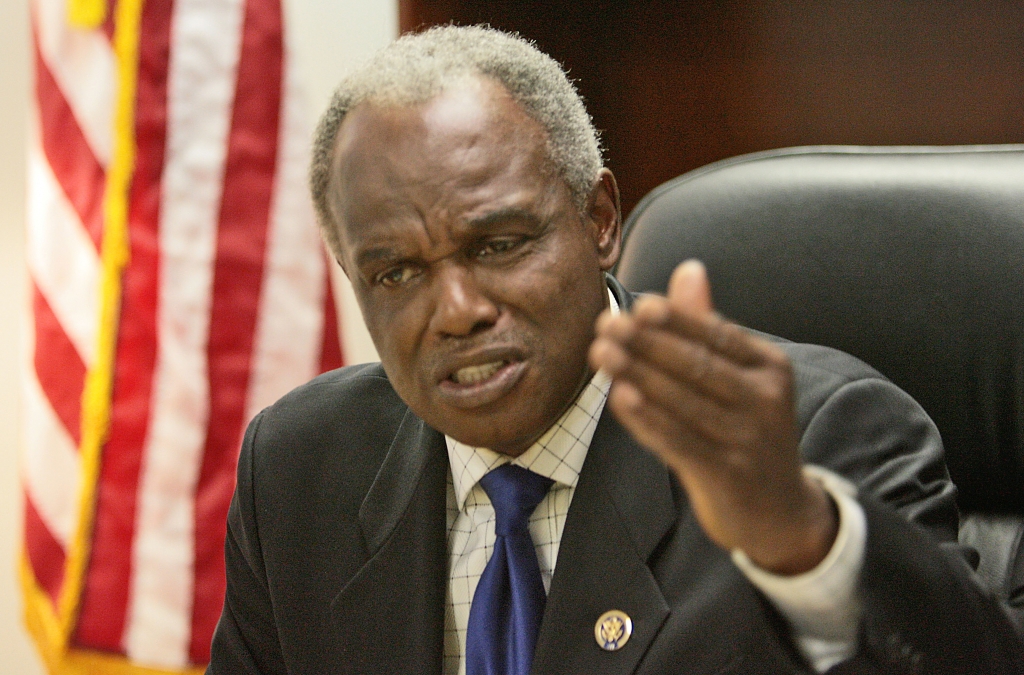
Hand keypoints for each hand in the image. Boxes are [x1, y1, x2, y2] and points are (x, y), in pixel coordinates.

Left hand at [590, 260, 836, 574]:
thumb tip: (689, 268)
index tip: (639, 304)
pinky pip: (677, 441)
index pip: (718, 335)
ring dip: (636, 374)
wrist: (778, 510)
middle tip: (606, 324)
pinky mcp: (725, 475)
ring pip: (682, 401)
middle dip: (647, 342)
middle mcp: (764, 401)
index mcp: (770, 368)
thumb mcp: (741, 378)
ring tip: (601, 353)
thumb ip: (709, 326)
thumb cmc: (746, 431)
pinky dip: (646, 418)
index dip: (676, 319)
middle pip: (697, 365)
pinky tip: (619, 397)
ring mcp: (746, 440)